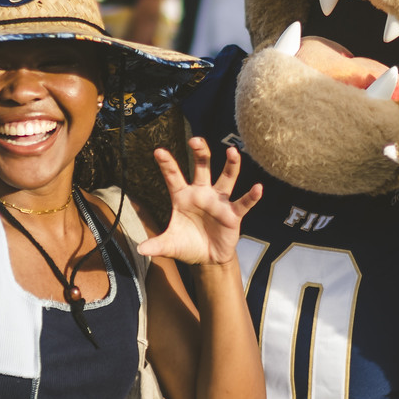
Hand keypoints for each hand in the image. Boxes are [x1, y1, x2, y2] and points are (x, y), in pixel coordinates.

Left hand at [137, 138, 262, 266]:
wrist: (208, 258)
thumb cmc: (188, 244)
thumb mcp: (170, 245)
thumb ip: (156, 245)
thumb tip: (140, 249)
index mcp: (183, 197)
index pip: (173, 176)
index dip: (166, 164)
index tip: (158, 151)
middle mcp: (202, 194)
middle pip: (202, 167)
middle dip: (200, 152)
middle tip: (195, 140)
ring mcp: (219, 202)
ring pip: (226, 178)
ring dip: (231, 165)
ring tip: (233, 151)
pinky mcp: (233, 214)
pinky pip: (243, 202)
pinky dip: (251, 196)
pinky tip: (258, 188)